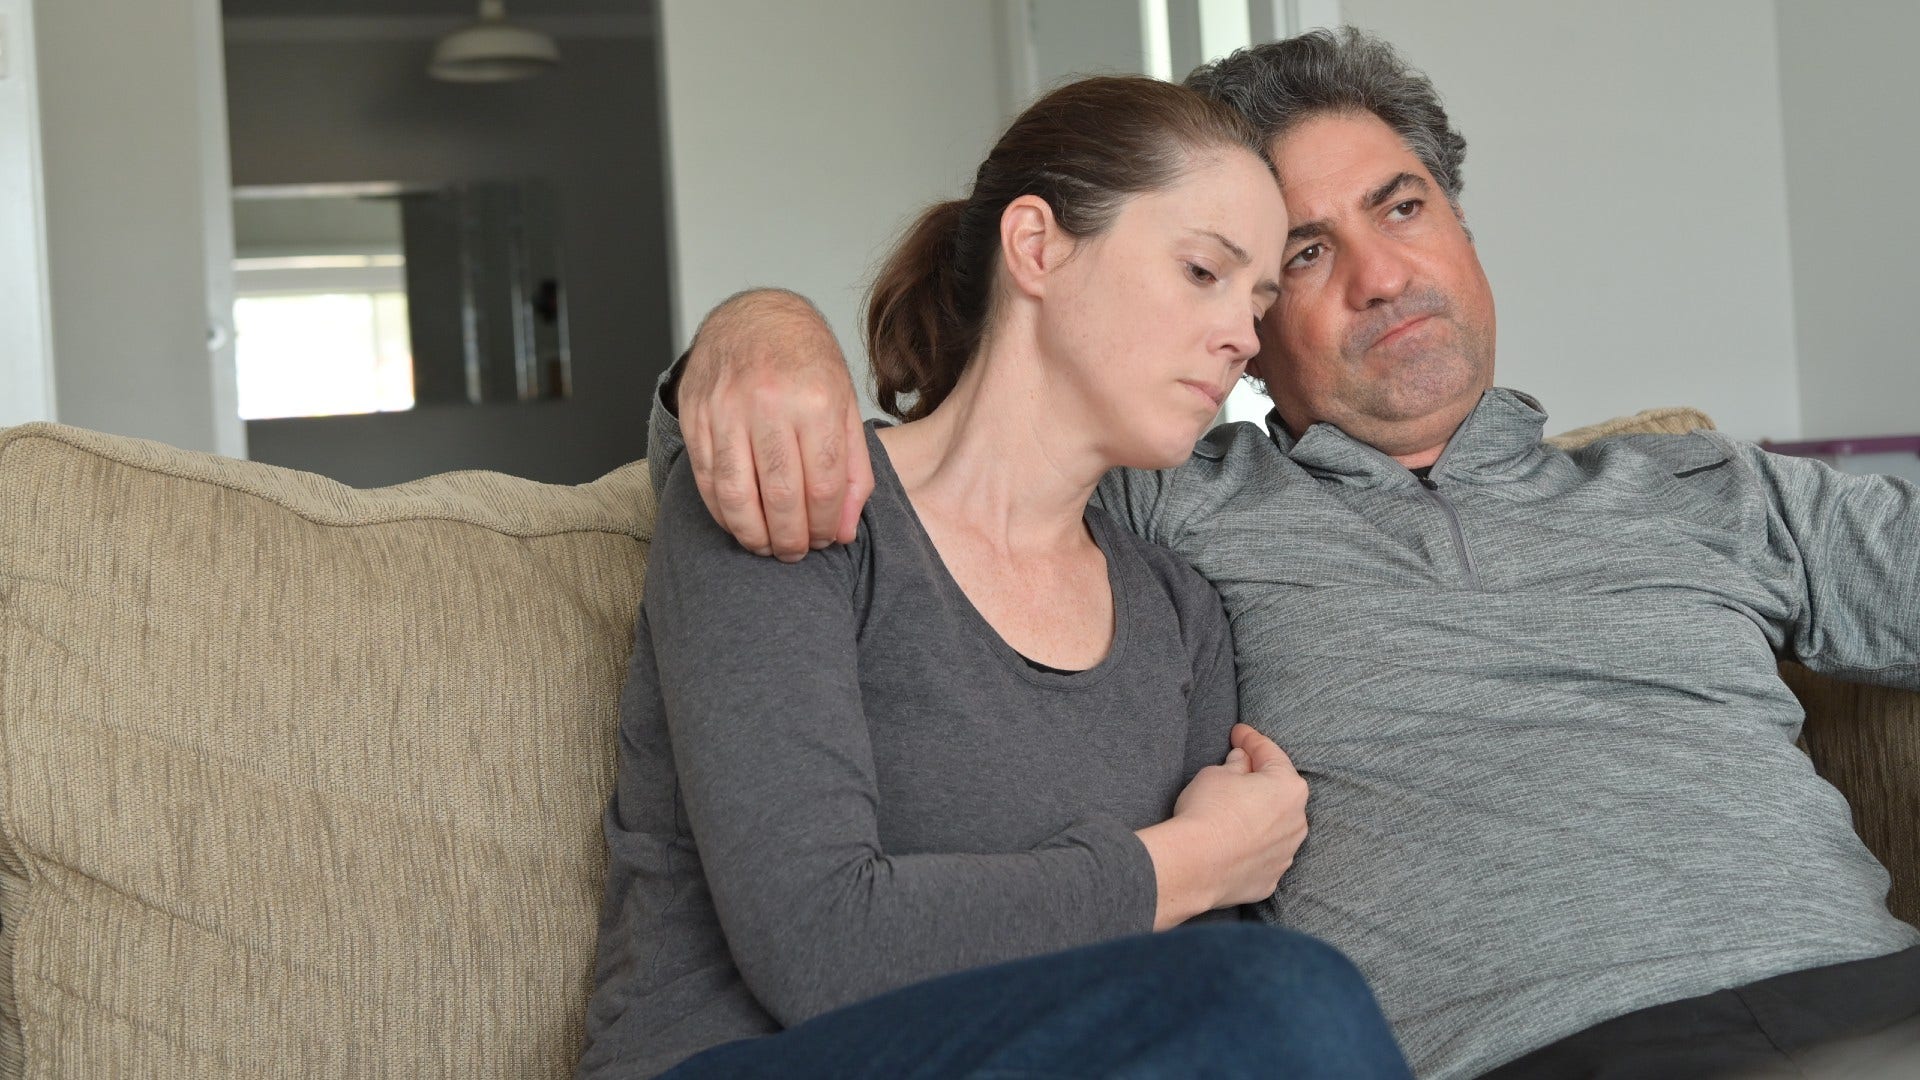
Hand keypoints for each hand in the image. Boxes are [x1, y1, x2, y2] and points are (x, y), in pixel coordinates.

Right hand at [680, 290, 874, 561]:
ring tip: (767, 547)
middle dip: (790, 539)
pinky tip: (739, 523)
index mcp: (816, 400)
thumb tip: (845, 529)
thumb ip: (851, 470)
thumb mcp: (846, 406)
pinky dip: (722, 513)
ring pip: (736, 495)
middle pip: (780, 497)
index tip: (826, 540)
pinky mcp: (695, 416)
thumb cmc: (806, 364)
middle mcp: (769, 404)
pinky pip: (705, 480)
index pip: (822, 486)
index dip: (825, 526)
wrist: (754, 317)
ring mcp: (726, 409)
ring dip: (753, 534)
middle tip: (796, 553)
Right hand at [1136, 724, 1309, 928]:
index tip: (1239, 733)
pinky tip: (1233, 843)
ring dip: (1259, 817)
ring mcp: (1286, 853)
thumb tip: (1242, 762)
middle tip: (1237, 769)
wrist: (1194, 865)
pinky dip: (1252, 847)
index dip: (1251, 739)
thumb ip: (1235, 765)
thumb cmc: (1207, 812)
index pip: (1269, 753)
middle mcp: (1297, 821)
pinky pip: (1263, 855)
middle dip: (1260, 781)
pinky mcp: (1271, 879)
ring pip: (1275, 827)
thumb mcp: (1215, 774)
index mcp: (1288, 787)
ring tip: (1232, 811)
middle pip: (1278, 792)